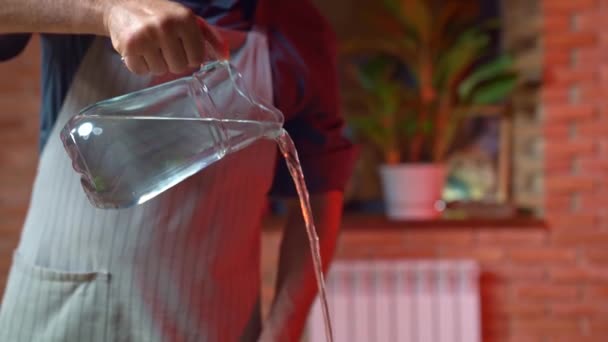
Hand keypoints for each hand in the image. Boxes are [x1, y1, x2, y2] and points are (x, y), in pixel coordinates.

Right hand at [103, 0, 227, 75]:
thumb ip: (210, 38)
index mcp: (185, 19)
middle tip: (162, 46)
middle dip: (172, 60)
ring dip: (155, 63)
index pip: (197, 58)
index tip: (180, 46)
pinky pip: (141, 71)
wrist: (121, 4)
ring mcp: (147, 36)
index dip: (189, 56)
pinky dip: (139, 64)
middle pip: (179, 67)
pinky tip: (138, 49)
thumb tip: (225, 58)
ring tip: (149, 46)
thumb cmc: (160, 15)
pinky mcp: (129, 46)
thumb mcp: (187, 20)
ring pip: (160, 71)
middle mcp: (166, 26)